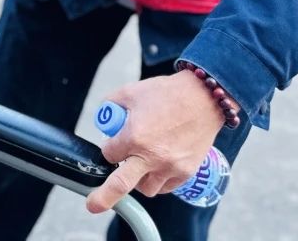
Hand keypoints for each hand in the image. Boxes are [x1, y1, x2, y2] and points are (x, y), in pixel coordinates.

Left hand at [85, 71, 224, 213]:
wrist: (204, 98)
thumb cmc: (166, 93)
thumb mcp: (130, 92)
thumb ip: (111, 105)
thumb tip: (103, 118)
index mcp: (134, 136)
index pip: (109, 154)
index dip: (108, 148)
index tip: (112, 144)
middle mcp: (151, 156)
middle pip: (120, 185)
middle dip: (103, 197)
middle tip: (93, 204)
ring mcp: (170, 167)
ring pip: (146, 188)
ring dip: (138, 180)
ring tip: (140, 165)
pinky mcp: (186, 172)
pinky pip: (166, 187)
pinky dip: (158, 180)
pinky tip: (157, 166)